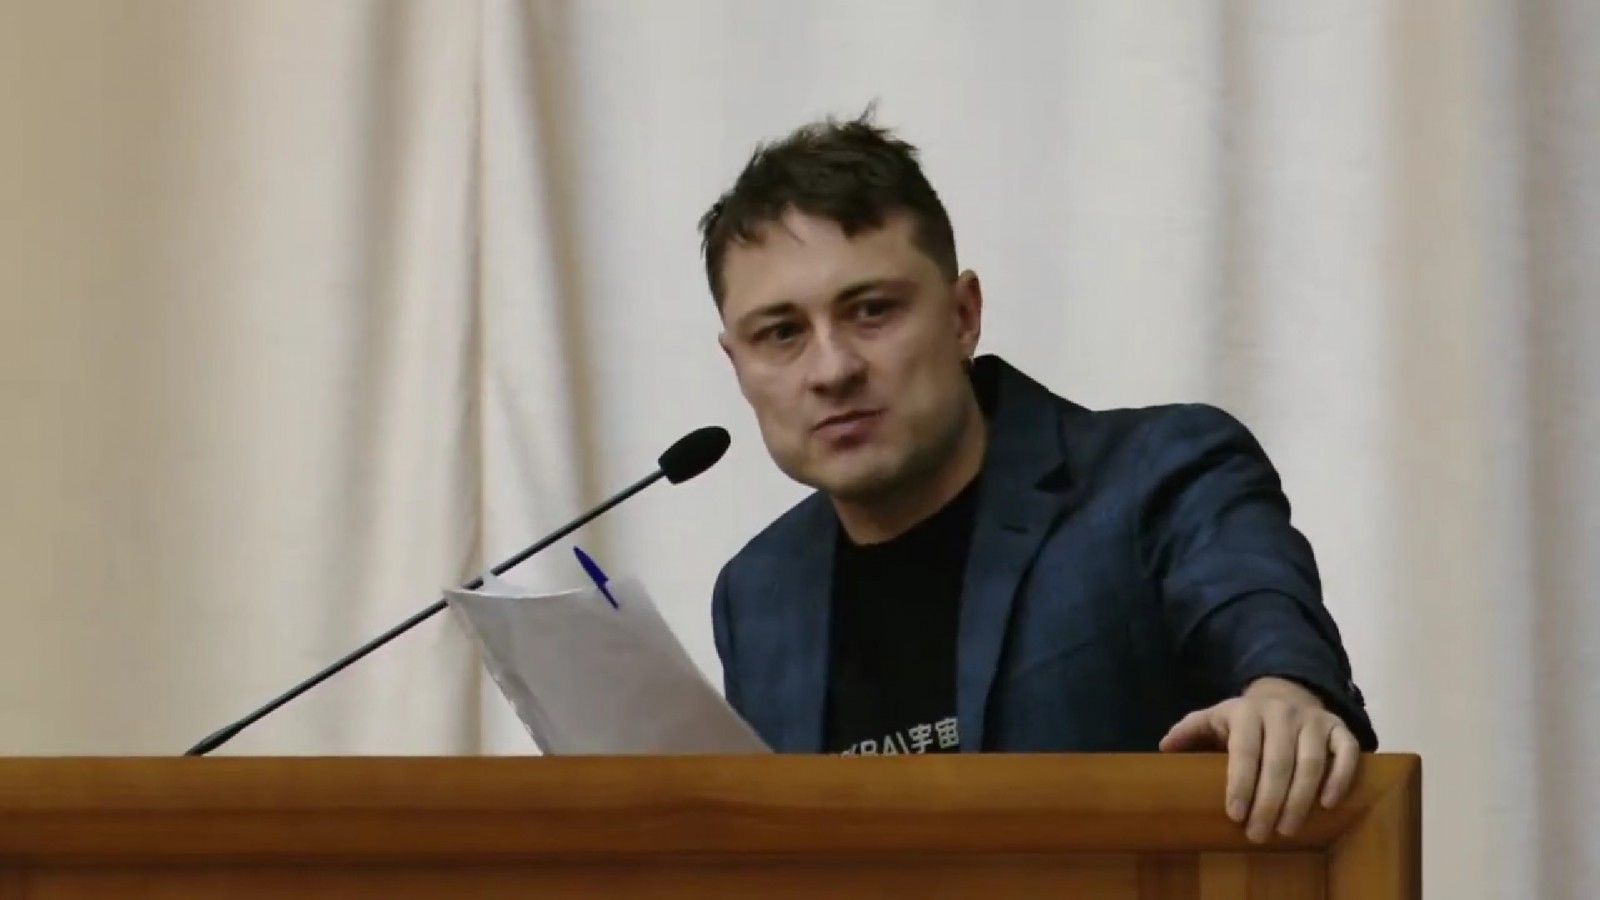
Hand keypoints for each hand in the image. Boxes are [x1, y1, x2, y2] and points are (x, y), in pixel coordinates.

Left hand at [1158, 677, 1359, 841]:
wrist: (1287, 693)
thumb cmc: (1245, 720)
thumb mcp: (1214, 718)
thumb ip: (1190, 731)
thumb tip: (1164, 747)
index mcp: (1248, 712)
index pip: (1244, 750)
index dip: (1241, 783)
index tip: (1235, 815)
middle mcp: (1283, 714)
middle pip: (1278, 762)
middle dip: (1268, 802)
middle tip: (1259, 834)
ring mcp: (1314, 721)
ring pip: (1311, 762)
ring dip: (1300, 799)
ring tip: (1286, 829)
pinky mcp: (1340, 729)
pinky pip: (1345, 754)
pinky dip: (1339, 778)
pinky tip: (1327, 805)